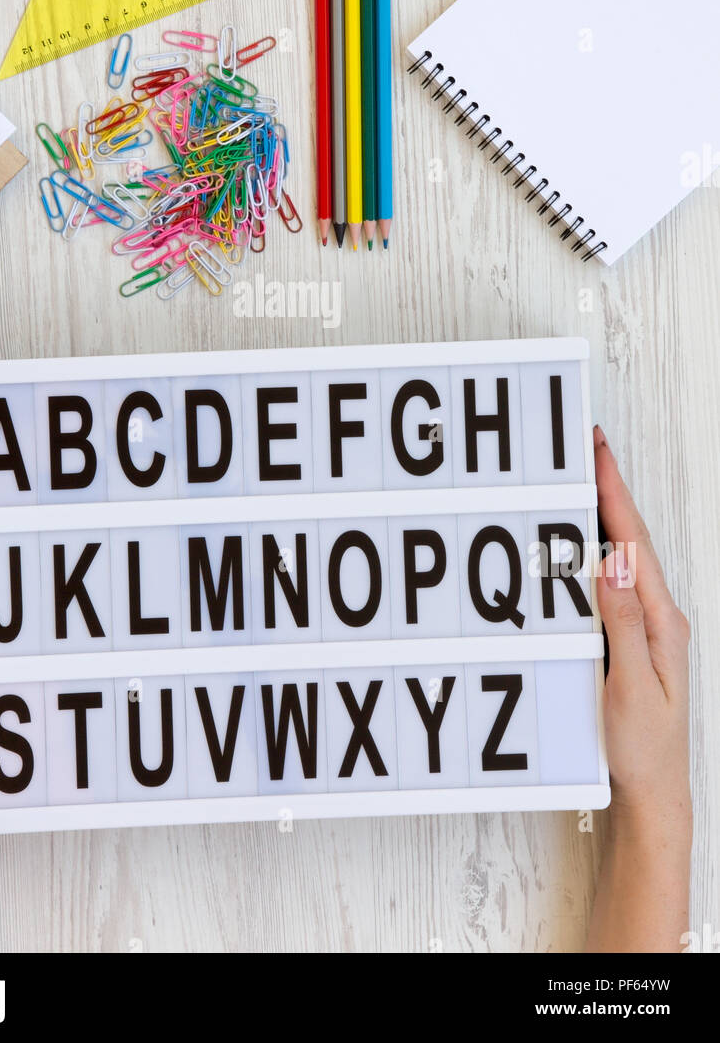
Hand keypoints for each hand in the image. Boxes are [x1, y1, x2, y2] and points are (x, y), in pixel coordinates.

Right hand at [586, 426, 690, 952]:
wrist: (655, 793)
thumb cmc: (644, 750)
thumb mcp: (633, 689)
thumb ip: (623, 625)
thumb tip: (616, 563)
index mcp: (663, 622)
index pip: (634, 542)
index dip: (613, 492)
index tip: (596, 450)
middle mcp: (658, 616)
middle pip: (629, 538)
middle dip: (606, 489)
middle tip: (583, 447)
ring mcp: (646, 626)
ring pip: (621, 556)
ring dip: (601, 516)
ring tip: (579, 480)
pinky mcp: (630, 639)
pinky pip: (611, 582)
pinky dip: (593, 552)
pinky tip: (578, 545)